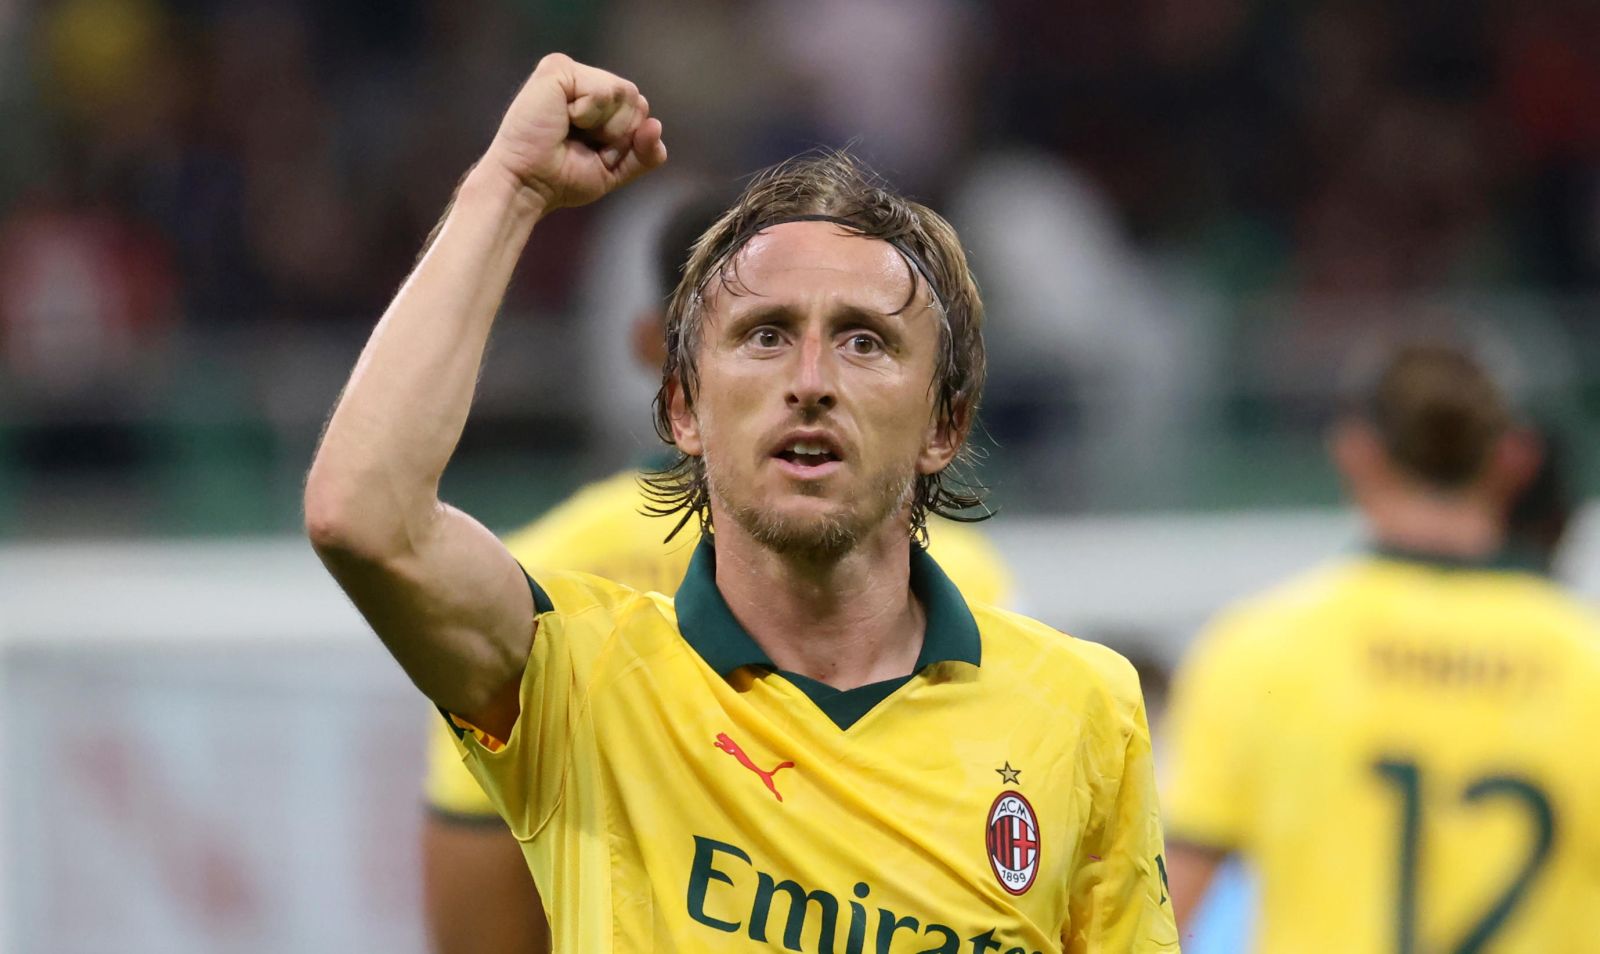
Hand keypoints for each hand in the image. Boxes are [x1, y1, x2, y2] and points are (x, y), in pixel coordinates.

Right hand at [481, 53, 667, 213]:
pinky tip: (562, 118)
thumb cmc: (562, 178)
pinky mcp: (557, 68)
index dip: (626, 139)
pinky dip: (588, 114)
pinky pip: (602, 91)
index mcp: (596, 99)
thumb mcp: (615, 170)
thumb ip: (644, 154)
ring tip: (570, 130)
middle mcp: (583, 79)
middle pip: (635, 99)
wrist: (528, 185)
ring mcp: (570, 71)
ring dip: (604, 125)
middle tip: (580, 143)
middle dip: (618, 133)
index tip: (592, 152)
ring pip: (623, 92)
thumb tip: (656, 125)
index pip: (639, 109)